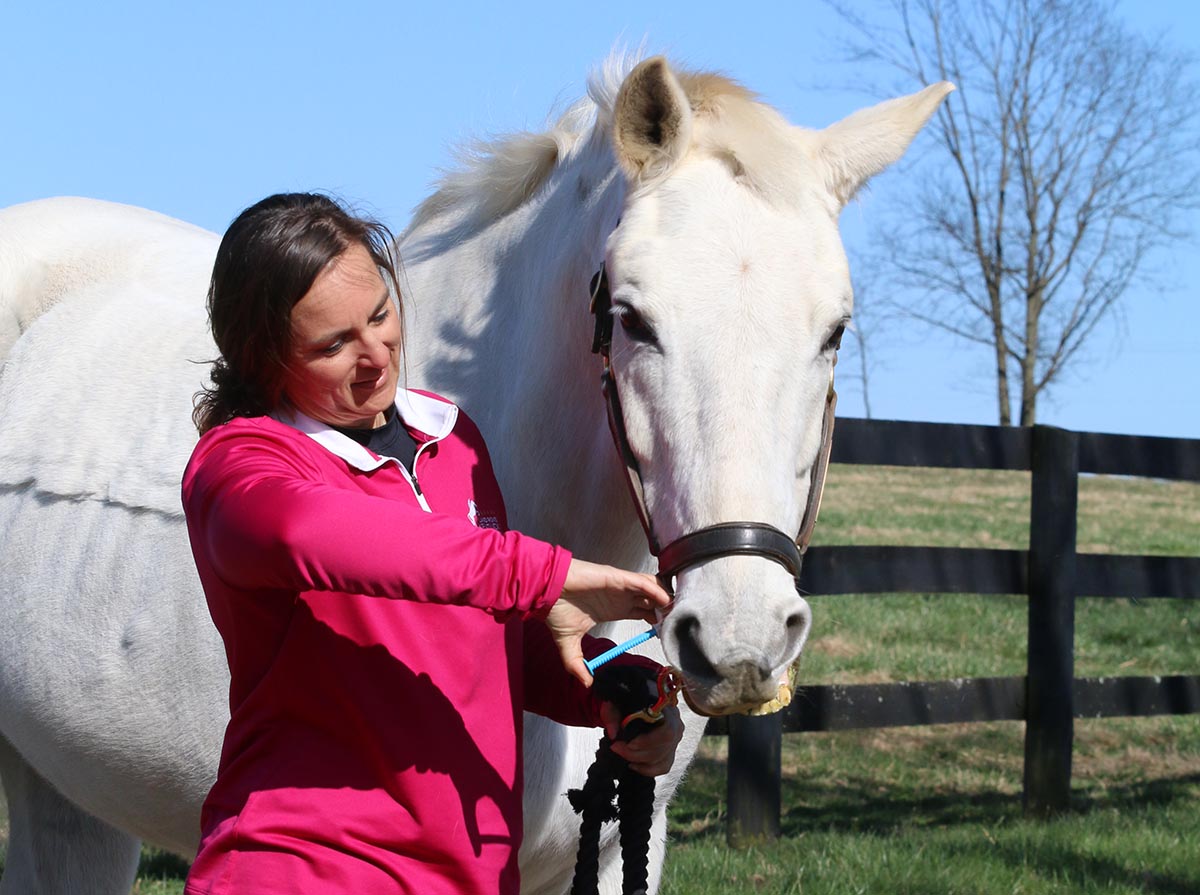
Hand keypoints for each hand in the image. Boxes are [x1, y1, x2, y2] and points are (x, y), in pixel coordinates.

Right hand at [546, 559, 670, 686]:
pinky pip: (642, 583)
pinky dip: (656, 590)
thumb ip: (577, 665)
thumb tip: (587, 684)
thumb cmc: (556, 610)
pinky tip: (665, 601)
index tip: (667, 629)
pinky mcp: (617, 578)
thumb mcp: (568, 645)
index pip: (643, 611)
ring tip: (675, 611)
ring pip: (651, 588)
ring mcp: (621, 586)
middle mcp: (621, 597)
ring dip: (664, 597)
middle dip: (666, 608)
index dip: (657, 618)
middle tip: (677, 621)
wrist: (545, 591)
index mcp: (614, 608)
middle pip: (653, 599)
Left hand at [601, 702, 683, 776]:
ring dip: (640, 761)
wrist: (632, 704)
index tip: (629, 743)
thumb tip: (613, 734)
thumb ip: (611, 714)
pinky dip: (647, 770)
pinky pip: (664, 767)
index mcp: (666, 707)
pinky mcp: (671, 751)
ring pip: (663, 758)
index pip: (667, 729)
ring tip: (621, 753)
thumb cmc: (625, 702)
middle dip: (638, 752)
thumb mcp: (615, 702)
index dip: (649, 740)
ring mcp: (675, 739)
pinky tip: (633, 764)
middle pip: (665, 746)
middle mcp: (676, 723)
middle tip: (617, 748)